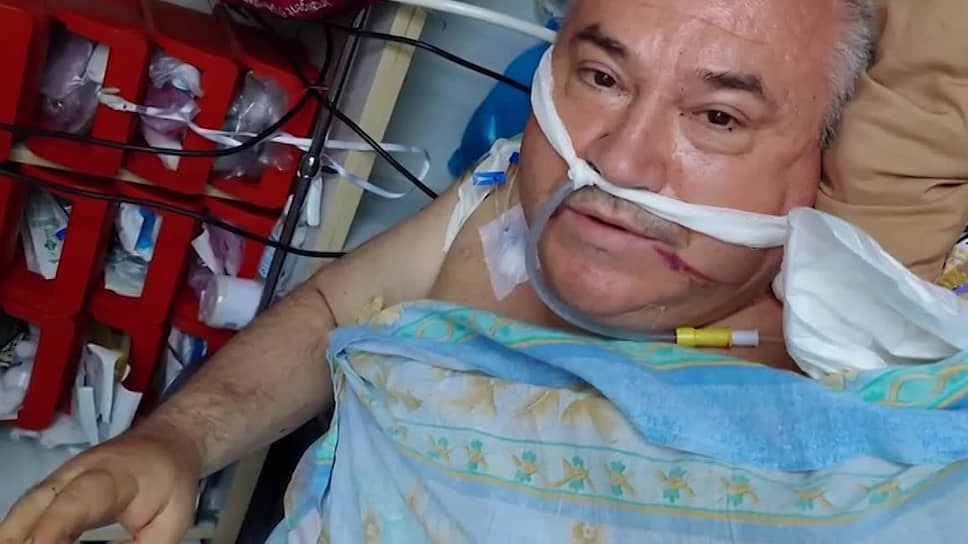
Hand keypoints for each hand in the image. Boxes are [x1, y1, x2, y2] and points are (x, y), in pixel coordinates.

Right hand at [0, 427, 200, 543]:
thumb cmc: (172, 481)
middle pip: (36, 504)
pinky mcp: (55, 488)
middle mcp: (78, 473)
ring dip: (14, 536)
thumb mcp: (172, 521)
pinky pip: (28, 511)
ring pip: (25, 507)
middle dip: (21, 536)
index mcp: (113, 478)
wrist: (167, 442)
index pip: (77, 501)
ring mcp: (62, 478)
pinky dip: (18, 532)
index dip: (54, 527)